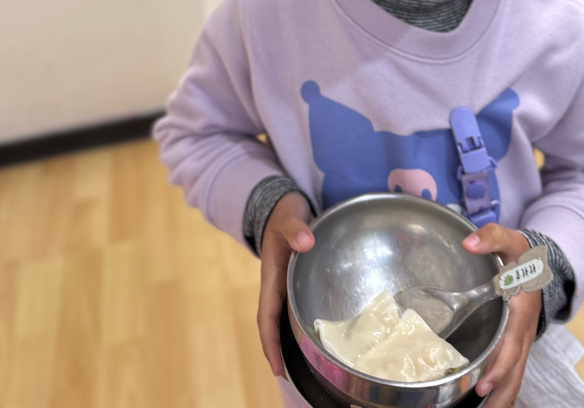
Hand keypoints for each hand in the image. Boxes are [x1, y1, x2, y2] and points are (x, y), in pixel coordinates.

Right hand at [258, 191, 314, 375]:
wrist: (283, 206)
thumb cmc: (284, 213)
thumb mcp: (288, 217)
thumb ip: (295, 228)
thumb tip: (306, 243)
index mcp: (272, 276)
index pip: (267, 316)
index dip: (270, 343)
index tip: (277, 369)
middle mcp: (277, 285)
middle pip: (274, 324)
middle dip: (279, 350)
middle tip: (290, 378)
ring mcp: (286, 283)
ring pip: (285, 317)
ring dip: (289, 340)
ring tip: (305, 363)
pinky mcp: (296, 279)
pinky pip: (298, 305)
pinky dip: (302, 321)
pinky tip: (316, 332)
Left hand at [462, 224, 540, 407]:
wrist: (539, 263)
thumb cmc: (522, 255)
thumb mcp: (510, 239)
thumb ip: (491, 236)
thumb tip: (468, 243)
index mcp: (522, 311)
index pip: (511, 345)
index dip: (499, 367)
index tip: (484, 384)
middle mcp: (524, 332)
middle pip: (514, 370)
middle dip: (499, 392)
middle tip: (480, 406)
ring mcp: (521, 341)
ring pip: (515, 376)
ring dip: (501, 397)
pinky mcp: (516, 344)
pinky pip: (511, 370)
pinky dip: (501, 389)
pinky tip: (485, 402)